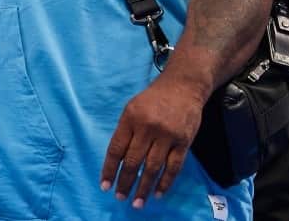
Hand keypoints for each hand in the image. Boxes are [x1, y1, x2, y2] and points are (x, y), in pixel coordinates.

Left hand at [100, 75, 204, 208]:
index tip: (105, 185)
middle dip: (125, 182)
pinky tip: (158, 194)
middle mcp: (147, 127)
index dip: (109, 169)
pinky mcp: (184, 141)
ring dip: (144, 188)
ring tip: (137, 202)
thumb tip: (117, 161)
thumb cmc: (153, 99)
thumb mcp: (132, 108)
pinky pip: (173, 167)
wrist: (183, 86)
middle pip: (133, 161)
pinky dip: (165, 182)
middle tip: (120, 198)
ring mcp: (167, 135)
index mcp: (130, 118)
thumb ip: (126, 132)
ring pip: (152, 168)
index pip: (116, 149)